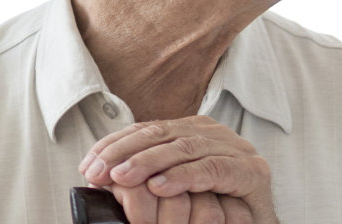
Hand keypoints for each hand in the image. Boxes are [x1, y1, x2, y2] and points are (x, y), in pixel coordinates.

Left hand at [79, 115, 276, 223]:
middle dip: (126, 152)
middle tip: (100, 172)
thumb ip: (148, 173)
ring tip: (122, 177)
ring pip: (186, 148)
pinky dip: (184, 176)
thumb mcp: (172, 187)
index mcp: (195, 132)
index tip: (89, 165)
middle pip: (164, 134)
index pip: (148, 130)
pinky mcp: (252, 172)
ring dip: (150, 162)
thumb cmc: (213, 210)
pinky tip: (160, 186)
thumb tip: (101, 172)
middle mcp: (216, 135)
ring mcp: (237, 151)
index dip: (115, 144)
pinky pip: (214, 169)